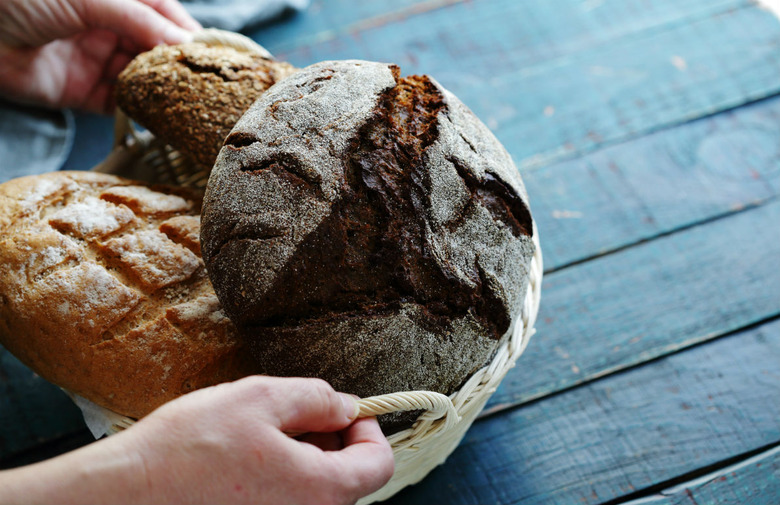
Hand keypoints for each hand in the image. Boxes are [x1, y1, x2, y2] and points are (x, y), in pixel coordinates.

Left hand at [0, 0, 200, 112]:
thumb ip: (142, 18)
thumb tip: (186, 41)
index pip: (165, 14)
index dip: (189, 33)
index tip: (215, 53)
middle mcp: (109, 26)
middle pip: (158, 49)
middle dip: (180, 65)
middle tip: (207, 83)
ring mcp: (96, 59)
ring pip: (144, 78)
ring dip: (164, 89)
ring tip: (188, 101)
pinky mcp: (83, 92)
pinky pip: (121, 104)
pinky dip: (141, 110)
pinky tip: (159, 114)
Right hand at [0, 377, 394, 504]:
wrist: (125, 494)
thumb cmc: (188, 447)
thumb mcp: (260, 398)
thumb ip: (316, 399)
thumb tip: (347, 406)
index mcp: (318, 491)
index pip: (378, 465)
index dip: (368, 429)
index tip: (344, 411)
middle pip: (346, 478)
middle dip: (329, 438)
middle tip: (290, 413)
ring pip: (312, 487)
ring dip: (300, 455)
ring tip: (258, 433)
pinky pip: (284, 498)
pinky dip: (277, 475)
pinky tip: (242, 457)